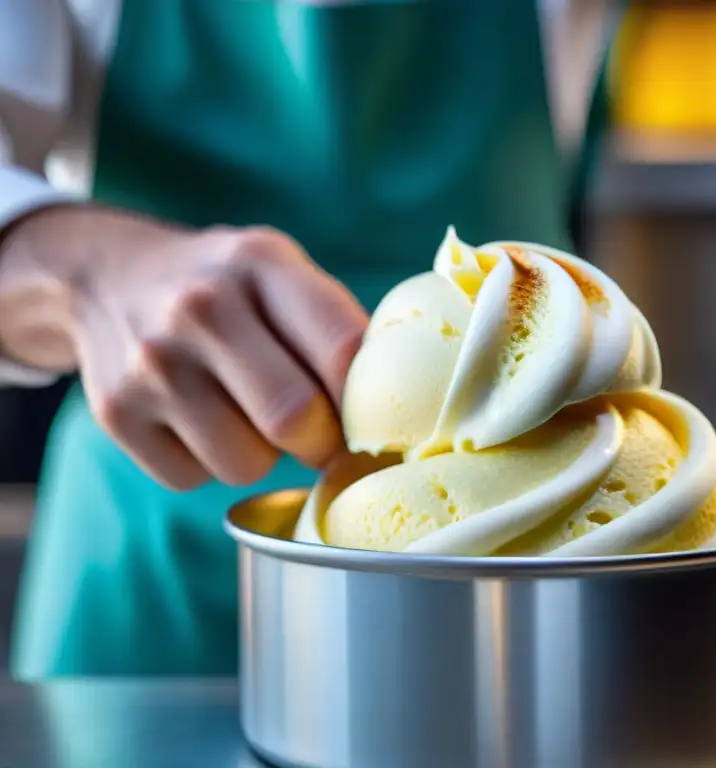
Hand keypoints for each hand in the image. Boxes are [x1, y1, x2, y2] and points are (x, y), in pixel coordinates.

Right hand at [1, 207, 366, 489]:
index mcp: (262, 263)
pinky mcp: (115, 413)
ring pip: (245, 464)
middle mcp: (201, 308)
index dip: (370, 402)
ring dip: (261, 456)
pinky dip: (206, 465)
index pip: (344, 351)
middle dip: (321, 442)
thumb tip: (396, 416)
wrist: (111, 277)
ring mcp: (152, 363)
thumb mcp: (283, 275)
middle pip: (296, 419)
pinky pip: (194, 479)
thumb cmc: (228, 289)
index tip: (371, 416)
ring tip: (245, 413)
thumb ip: (338, 331)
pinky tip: (196, 420)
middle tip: (319, 433)